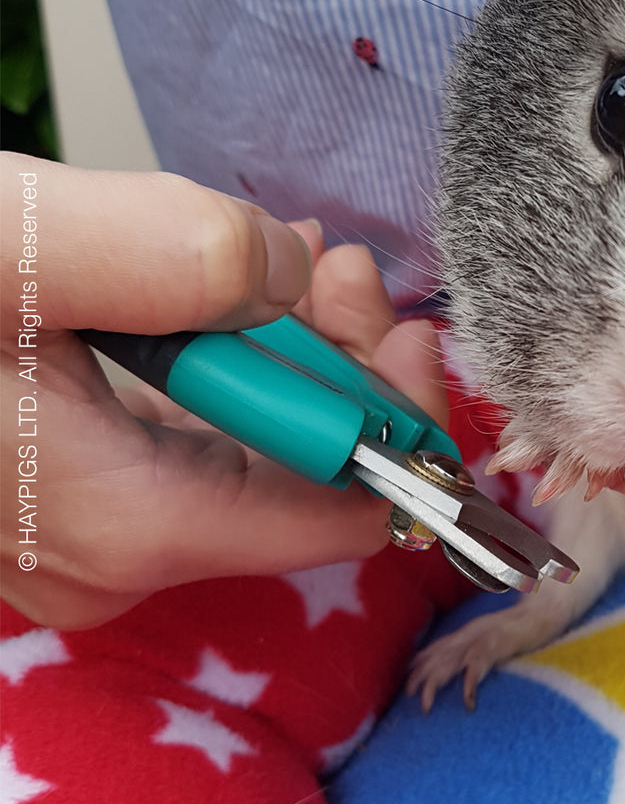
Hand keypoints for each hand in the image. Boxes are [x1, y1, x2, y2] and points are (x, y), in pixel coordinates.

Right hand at [1, 153, 446, 628]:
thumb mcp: (19, 247)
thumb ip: (181, 253)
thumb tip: (289, 272)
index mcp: (130, 521)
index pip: (347, 509)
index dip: (399, 424)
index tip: (407, 333)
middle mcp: (117, 557)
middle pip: (300, 475)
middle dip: (339, 362)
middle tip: (341, 268)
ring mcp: (84, 536)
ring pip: (243, 452)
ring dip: (282, 351)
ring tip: (290, 260)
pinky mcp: (59, 498)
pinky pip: (182, 443)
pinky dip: (220, 369)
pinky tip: (222, 298)